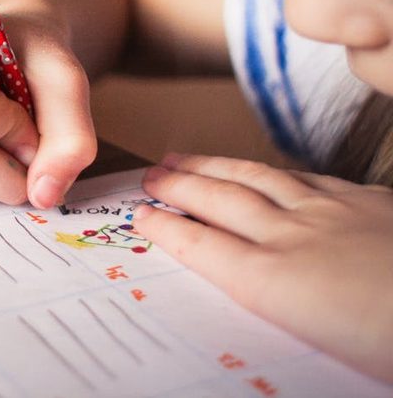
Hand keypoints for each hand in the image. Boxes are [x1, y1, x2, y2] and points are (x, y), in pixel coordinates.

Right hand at [134, 154, 392, 382]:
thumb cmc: (392, 342)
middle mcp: (295, 238)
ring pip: (258, 179)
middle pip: (222, 202)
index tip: (141, 215)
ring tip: (187, 158)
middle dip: (180, 186)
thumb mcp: (324, 351)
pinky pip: (307, 177)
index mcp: (276, 283)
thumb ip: (279, 312)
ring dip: (216, 167)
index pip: (204, 246)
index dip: (167, 228)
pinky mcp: (371, 203)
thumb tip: (250, 295)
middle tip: (151, 174)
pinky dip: (274, 171)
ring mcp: (333, 213)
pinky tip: (269, 170)